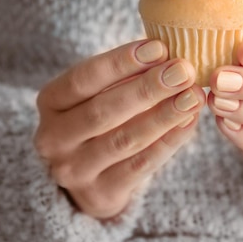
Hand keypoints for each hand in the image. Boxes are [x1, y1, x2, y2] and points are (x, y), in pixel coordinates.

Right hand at [34, 40, 204, 219]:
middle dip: (147, 88)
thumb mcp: (100, 91)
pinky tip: (189, 121)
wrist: (89, 174)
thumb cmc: (100, 115)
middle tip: (183, 70)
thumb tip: (169, 53)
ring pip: (124, 140)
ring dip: (163, 116)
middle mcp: (53, 138)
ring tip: (193, 95)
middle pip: (103, 111)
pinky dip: (168, 142)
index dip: (121, 62)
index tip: (159, 48)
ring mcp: (74, 170)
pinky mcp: (100, 193)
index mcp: (50, 102)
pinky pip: (141, 166)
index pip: (83, 78)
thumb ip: (126, 73)